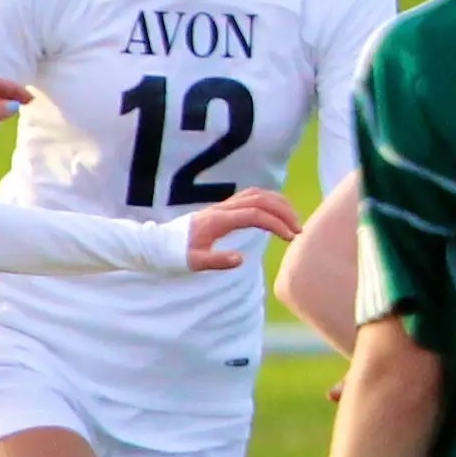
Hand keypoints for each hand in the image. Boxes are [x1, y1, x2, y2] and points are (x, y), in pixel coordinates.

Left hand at [180, 194, 303, 270]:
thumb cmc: (175, 254)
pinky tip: (276, 214)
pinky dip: (269, 201)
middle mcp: (223, 208)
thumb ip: (216, 261)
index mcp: (218, 220)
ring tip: (293, 220)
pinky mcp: (224, 208)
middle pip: (261, 199)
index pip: (254, 214)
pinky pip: (251, 196)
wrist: (157, 242)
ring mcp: (223, 206)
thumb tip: (241, 259)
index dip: (275, 223)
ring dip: (279, 204)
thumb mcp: (193, 262)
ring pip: (257, 194)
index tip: (289, 237)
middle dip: (284, 212)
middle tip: (298, 230)